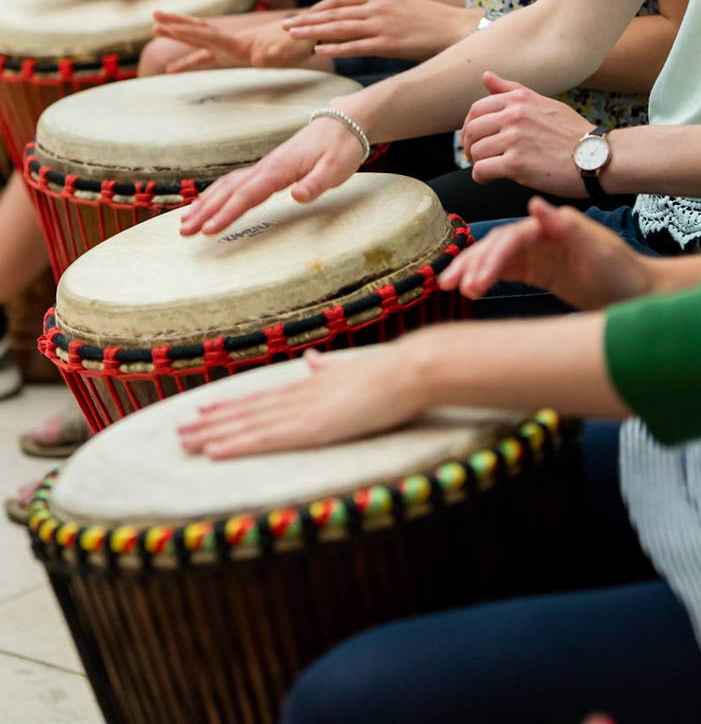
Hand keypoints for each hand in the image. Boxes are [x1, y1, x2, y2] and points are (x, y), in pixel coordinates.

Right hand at [154, 12, 313, 70]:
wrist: (307, 36)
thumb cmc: (298, 46)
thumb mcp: (286, 52)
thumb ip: (273, 54)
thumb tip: (260, 58)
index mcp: (240, 43)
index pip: (209, 35)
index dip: (189, 32)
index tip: (169, 27)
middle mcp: (232, 41)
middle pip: (199, 30)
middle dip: (177, 25)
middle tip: (154, 18)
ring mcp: (232, 46)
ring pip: (200, 39)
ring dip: (179, 34)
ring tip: (155, 29)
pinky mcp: (236, 53)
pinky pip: (207, 56)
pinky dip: (190, 60)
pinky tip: (175, 69)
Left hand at [177, 345, 426, 458]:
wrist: (410, 370)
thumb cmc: (393, 372)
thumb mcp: (353, 368)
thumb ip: (329, 368)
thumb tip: (312, 358)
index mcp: (312, 384)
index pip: (264, 397)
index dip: (232, 405)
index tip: (205, 410)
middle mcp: (301, 395)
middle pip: (248, 410)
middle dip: (212, 422)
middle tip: (179, 431)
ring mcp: (304, 411)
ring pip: (248, 424)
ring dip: (213, 434)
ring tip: (184, 442)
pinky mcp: (312, 427)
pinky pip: (266, 439)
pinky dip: (237, 445)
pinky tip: (213, 451)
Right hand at [179, 112, 364, 234]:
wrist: (343, 123)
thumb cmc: (340, 148)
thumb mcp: (336, 169)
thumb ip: (315, 184)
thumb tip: (297, 197)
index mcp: (279, 169)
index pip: (247, 195)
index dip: (227, 214)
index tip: (209, 230)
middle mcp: (266, 167)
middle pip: (229, 191)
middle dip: (205, 211)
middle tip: (184, 231)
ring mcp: (265, 167)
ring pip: (227, 185)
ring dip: (205, 203)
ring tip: (185, 221)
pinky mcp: (268, 168)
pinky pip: (235, 182)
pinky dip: (217, 193)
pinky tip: (206, 203)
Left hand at [283, 0, 481, 62]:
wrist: (459, 29)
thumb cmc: (435, 22)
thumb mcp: (406, 7)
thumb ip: (384, 11)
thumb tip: (367, 21)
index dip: (320, 7)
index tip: (305, 15)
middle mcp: (378, 6)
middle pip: (334, 12)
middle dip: (308, 19)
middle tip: (285, 26)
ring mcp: (383, 24)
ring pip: (339, 27)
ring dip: (313, 31)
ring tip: (293, 36)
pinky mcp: (390, 43)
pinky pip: (356, 46)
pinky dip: (335, 48)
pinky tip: (319, 51)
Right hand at [438, 196, 654, 308]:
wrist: (640, 294)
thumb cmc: (624, 272)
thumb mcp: (599, 250)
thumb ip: (567, 227)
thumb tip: (534, 202)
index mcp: (553, 226)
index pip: (513, 238)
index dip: (492, 257)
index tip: (477, 280)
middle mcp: (541, 235)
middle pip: (497, 245)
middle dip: (473, 264)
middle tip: (453, 285)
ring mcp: (538, 253)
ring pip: (496, 258)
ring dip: (473, 270)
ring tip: (451, 288)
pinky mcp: (538, 270)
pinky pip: (504, 272)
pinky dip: (485, 278)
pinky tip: (468, 289)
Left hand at [461, 71, 592, 196]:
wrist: (597, 157)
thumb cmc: (573, 134)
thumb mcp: (544, 103)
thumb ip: (512, 91)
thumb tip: (486, 75)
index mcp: (519, 99)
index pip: (476, 109)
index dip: (470, 127)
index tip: (475, 140)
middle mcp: (515, 115)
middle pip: (472, 130)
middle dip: (469, 146)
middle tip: (477, 158)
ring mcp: (515, 139)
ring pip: (476, 151)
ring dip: (476, 163)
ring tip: (487, 170)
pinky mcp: (516, 164)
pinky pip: (482, 170)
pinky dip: (480, 177)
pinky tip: (489, 179)